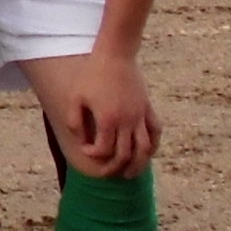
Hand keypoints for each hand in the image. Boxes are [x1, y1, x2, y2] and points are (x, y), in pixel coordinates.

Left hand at [53, 51, 159, 177]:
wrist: (115, 56)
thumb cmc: (91, 76)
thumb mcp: (75, 97)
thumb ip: (75, 122)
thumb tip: (82, 141)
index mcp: (108, 119)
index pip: (104, 150)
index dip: (94, 155)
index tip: (86, 150)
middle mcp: (127, 121)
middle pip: (126, 155)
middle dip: (116, 168)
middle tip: (107, 173)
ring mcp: (140, 116)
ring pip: (145, 149)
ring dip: (138, 165)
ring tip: (129, 174)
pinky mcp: (148, 109)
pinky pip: (155, 132)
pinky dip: (153, 146)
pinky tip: (146, 153)